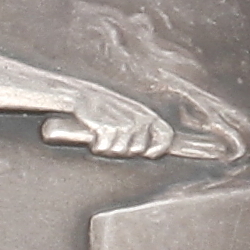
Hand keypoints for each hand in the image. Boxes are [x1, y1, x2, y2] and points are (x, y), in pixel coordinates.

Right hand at [44, 84, 173, 159]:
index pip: (166, 134)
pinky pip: (104, 148)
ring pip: (119, 151)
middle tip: (113, 138)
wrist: (83, 95)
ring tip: (103, 134)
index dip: (159, 148)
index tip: (150, 154)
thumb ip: (143, 128)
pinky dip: (97, 145)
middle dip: (124, 149)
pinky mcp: (107, 128)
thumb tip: (148, 150)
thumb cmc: (106, 107)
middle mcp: (138, 119)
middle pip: (138, 150)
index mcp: (146, 114)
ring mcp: (123, 124)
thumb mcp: (130, 113)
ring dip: (108, 147)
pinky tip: (94, 134)